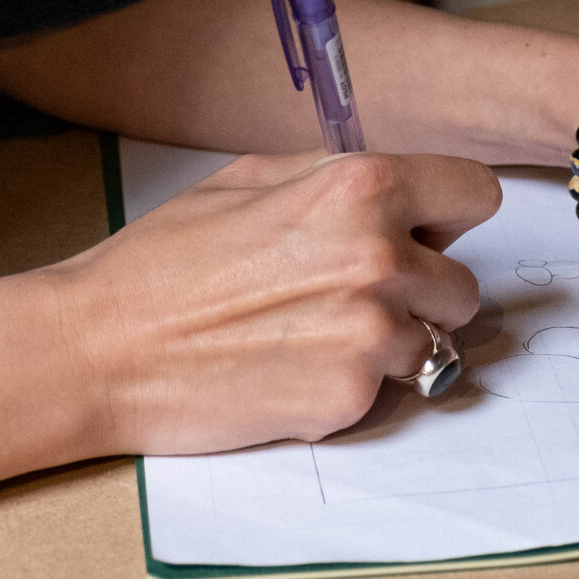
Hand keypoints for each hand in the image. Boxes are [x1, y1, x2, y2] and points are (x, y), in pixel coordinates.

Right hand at [49, 151, 500, 451]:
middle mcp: (380, 259)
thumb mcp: (251, 179)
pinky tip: (289, 368)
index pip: (477, 194)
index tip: (423, 234)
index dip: (446, 217)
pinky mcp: (350, 399)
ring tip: (310, 334)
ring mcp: (370, 336)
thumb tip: (400, 195)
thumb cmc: (164, 261)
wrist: (101, 348)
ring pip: (432, 343)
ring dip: (388, 343)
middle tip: (349, 295)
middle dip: (420, 291)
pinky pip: (386, 391)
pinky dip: (349, 384)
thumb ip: (339, 179)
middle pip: (464, 284)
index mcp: (361, 189)